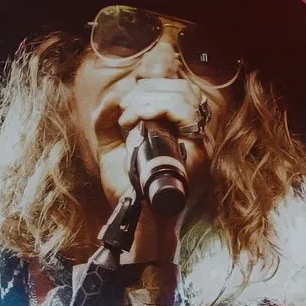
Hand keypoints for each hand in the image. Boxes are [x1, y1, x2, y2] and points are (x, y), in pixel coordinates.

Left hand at [106, 77, 210, 267]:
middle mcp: (193, 136)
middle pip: (184, 89)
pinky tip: (138, 119)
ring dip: (152, 98)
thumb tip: (114, 97)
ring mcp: (200, 145)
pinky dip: (160, 109)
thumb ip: (105, 122)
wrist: (135, 221)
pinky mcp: (199, 154)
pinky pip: (186, 117)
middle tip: (127, 109)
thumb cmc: (126, 189)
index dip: (155, 85)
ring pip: (186, 98)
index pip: (181, 91)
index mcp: (177, 132)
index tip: (128, 101)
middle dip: (150, 89)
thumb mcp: (110, 149)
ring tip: (129, 117)